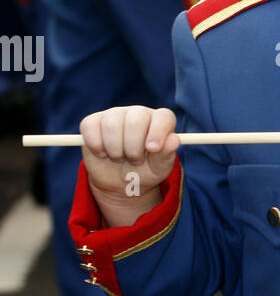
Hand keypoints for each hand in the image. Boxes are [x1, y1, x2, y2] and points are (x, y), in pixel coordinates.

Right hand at [80, 106, 178, 224]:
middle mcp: (137, 113)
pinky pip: (91, 128)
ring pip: (112, 125)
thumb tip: (173, 140)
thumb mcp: (158, 168)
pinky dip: (96, 146)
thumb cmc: (144, 171)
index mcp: (159, 121)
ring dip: (115, 150)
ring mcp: (114, 115)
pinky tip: (103, 153)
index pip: (163, 117)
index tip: (152, 149)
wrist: (120, 182)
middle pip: (135, 121)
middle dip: (133, 148)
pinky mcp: (93, 122)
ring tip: (120, 158)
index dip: (158, 131)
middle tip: (134, 160)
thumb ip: (166, 154)